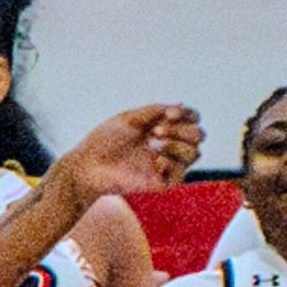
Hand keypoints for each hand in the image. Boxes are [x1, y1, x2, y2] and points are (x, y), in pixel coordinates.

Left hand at [54, 105, 204, 205]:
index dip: (188, 114)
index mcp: (162, 128)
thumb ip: (156, 110)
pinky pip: (182, 172)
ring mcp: (167, 165)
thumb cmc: (104, 140)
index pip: (191, 119)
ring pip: (195, 153)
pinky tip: (155, 160)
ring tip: (153, 144)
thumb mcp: (130, 118)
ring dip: (177, 145)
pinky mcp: (163, 182)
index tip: (169, 113)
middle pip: (198, 135)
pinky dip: (171, 162)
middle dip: (182, 129)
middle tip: (155, 131)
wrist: (88, 165)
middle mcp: (168, 146)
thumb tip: (180, 104)